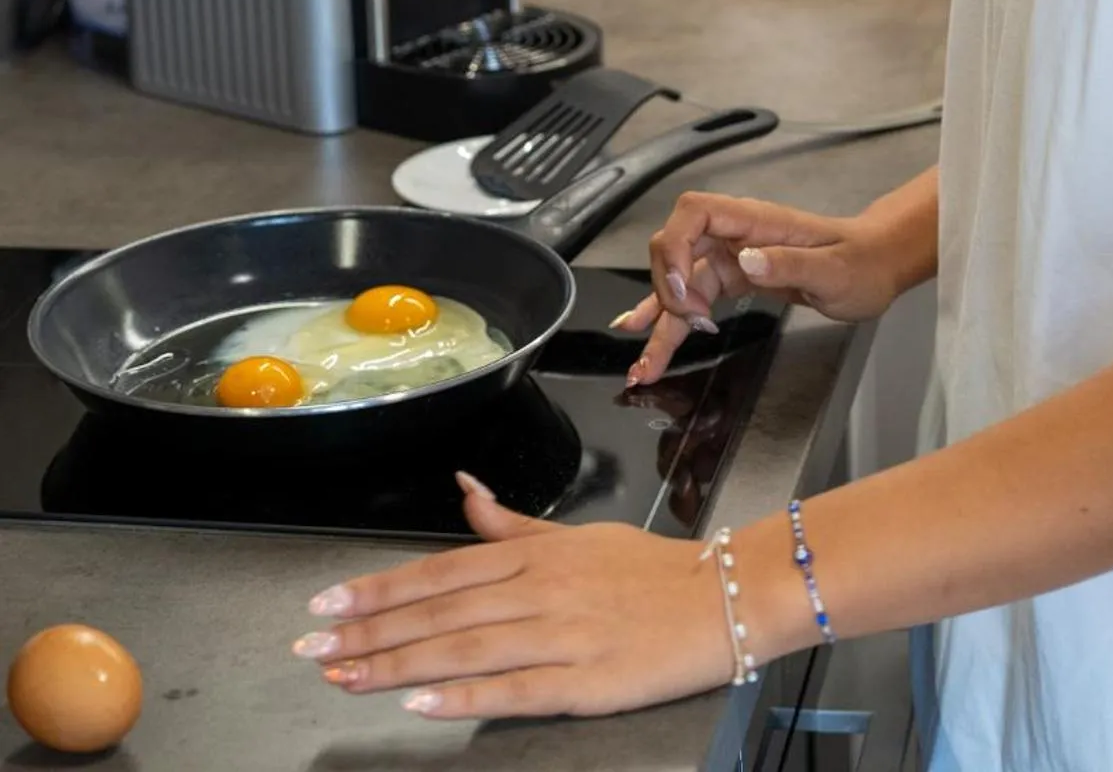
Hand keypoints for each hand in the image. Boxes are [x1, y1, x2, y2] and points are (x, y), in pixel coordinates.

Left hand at [293, 475, 732, 719]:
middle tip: (311, 647)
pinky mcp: (584, 680)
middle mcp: (537, 589)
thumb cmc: (647, 568)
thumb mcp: (575, 532)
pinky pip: (512, 688)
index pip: (439, 571)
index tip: (327, 603)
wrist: (720, 597)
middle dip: (368, 630)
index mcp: (533, 554)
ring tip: (343, 676)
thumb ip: (512, 524)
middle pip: (438, 612)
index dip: (379, 588)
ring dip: (396, 664)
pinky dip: (462, 695)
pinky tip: (419, 702)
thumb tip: (466, 491)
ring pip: (462, 649)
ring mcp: (559, 635)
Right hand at [614, 192, 906, 385]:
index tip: (687, 292)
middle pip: (676, 248)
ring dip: (660, 320)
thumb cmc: (861, 264)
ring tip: (643, 365)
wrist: (876, 266)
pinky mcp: (735, 279)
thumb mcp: (833, 271)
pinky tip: (650, 338)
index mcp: (754, 221)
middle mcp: (735, 235)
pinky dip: (673, 321)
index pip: (694, 213)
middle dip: (668, 288)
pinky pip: (695, 298)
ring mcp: (732, 257)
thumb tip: (747, 262)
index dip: (677, 247)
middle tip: (688, 325)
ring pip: (681, 283)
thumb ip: (790, 265)